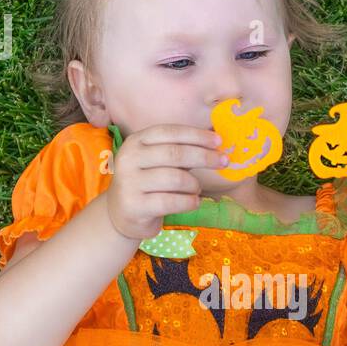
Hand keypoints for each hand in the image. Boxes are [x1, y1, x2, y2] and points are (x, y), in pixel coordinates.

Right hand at [106, 124, 225, 240]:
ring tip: (196, 189)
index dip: (196, 135)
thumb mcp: (157, 161)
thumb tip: (216, 144)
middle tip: (223, 162)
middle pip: (175, 153)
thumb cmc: (148, 182)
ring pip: (176, 179)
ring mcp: (129, 182)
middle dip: (204, 156)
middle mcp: (129, 158)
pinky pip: (172, 202)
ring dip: (194, 184)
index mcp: (136, 141)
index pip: (169, 132)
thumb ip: (180, 151)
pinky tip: (193, 202)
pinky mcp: (135, 205)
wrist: (122, 213)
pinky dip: (190, 202)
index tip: (219, 141)